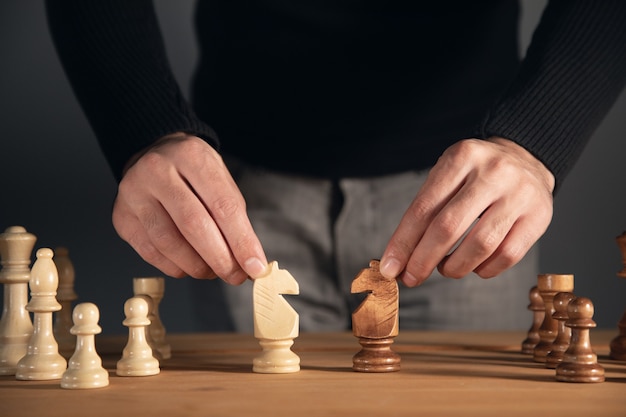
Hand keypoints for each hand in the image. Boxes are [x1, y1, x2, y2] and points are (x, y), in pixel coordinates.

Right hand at [112, 133, 267, 283]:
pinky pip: (150, 252)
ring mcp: (134, 193)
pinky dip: (175, 266)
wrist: (154, 156)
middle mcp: (158, 171)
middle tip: (235, 276)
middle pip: (194, 225)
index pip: (223, 206)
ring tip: (213, 271)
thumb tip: (249, 262)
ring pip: (169, 242)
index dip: (241, 241)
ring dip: (197, 266)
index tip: (255, 266)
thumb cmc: (193, 174)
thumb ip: (235, 219)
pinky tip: (189, 266)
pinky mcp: (121, 216)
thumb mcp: (220, 182)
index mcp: (192, 156)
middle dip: (220, 258)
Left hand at [379, 137, 554, 286]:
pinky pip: (507, 255)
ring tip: (445, 269)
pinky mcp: (539, 216)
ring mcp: (519, 194)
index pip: (423, 208)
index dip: (403, 243)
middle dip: (423, 260)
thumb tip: (399, 259)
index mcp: (461, 158)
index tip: (390, 267)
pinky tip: (475, 266)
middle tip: (411, 277)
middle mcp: (492, 173)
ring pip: (480, 246)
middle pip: (447, 227)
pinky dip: (484, 269)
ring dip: (454, 267)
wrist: (526, 158)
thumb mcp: (447, 176)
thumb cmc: (476, 174)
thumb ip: (424, 212)